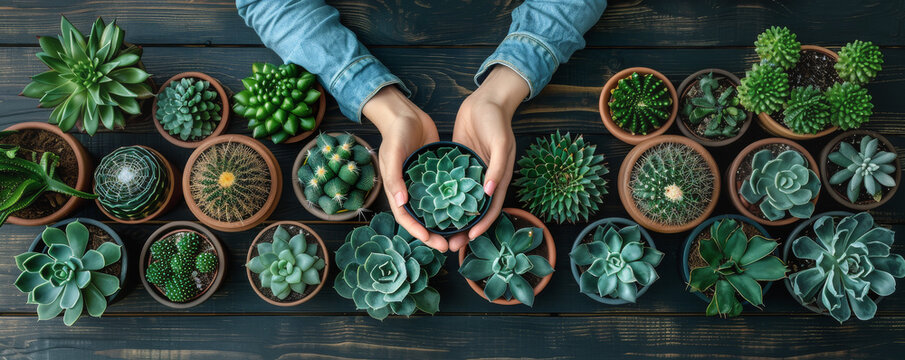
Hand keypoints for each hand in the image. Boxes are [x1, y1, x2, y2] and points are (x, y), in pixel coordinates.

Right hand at [362, 86, 447, 250]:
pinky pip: (447, 191)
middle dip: (435, 234)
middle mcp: (411, 190)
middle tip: (451, 245)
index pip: (406, 217)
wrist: (405, 114)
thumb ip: (394, 177)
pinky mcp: (438, 174)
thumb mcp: (392, 154)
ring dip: (448, 221)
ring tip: (463, 232)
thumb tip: (401, 202)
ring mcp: (426, 183)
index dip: (417, 231)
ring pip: (437, 208)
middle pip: (423, 218)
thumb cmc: (395, 134)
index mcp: (397, 190)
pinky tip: (470, 207)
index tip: (430, 241)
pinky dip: (455, 201)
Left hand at [449, 65, 529, 251]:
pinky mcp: (458, 163)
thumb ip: (498, 167)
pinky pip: (450, 184)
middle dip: (463, 229)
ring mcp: (470, 172)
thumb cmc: (497, 121)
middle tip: (448, 245)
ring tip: (436, 232)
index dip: (481, 225)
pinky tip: (428, 207)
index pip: (491, 209)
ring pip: (460, 201)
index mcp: (498, 178)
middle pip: (474, 211)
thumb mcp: (501, 142)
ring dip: (450, 217)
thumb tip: (490, 191)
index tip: (469, 239)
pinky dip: (442, 197)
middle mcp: (484, 179)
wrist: (486, 101)